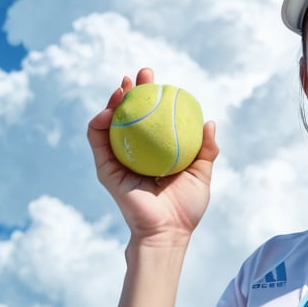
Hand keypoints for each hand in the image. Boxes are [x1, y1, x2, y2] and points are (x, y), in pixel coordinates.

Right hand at [87, 68, 219, 245]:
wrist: (168, 231)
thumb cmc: (186, 208)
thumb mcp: (201, 174)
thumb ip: (206, 149)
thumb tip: (209, 122)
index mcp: (154, 152)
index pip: (151, 119)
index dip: (153, 98)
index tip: (161, 82)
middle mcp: (134, 153)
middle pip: (130, 115)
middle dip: (133, 90)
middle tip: (143, 74)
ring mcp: (117, 160)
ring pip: (111, 122)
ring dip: (115, 100)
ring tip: (124, 85)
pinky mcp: (105, 169)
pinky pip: (98, 139)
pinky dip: (100, 121)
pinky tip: (110, 109)